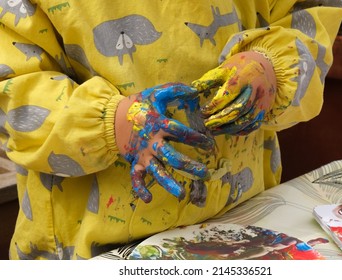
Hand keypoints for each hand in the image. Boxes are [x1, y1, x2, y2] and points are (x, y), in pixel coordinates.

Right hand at [116, 83, 213, 202]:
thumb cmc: (138, 106)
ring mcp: (143, 155)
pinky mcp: (134, 163)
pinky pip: (136, 179)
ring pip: (156, 172)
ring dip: (168, 183)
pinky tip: (148, 200)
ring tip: (181, 194)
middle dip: (189, 166)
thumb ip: (175, 90)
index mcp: (159, 125)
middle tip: (205, 173)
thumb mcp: (155, 93)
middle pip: (172, 157)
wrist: (111, 118)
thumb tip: (195, 90)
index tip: (210, 145)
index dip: (198, 139)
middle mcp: (152, 143)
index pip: (182, 133)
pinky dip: (140, 189)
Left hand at [192, 51, 276, 134]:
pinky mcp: (264, 111)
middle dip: (221, 119)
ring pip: (246, 120)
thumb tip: (190, 91)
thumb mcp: (223, 69)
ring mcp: (261, 102)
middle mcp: (255, 90)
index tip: (203, 111)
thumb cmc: (239, 68)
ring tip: (214, 130)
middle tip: (206, 124)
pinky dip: (239, 131)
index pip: (228, 94)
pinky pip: (253, 125)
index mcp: (243, 77)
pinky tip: (227, 131)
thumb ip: (207, 81)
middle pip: (238, 109)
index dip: (214, 105)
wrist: (267, 66)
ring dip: (229, 128)